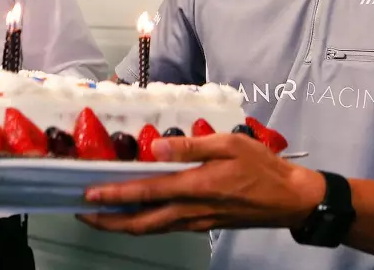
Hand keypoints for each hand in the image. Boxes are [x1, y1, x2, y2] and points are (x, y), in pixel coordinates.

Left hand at [76, 133, 323, 234]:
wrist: (290, 200)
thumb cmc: (262, 167)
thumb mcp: (230, 144)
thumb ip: (192, 146)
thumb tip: (156, 149)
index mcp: (195, 187)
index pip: (145, 193)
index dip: (114, 195)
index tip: (88, 193)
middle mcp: (190, 210)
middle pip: (139, 223)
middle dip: (108, 220)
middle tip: (83, 212)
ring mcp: (195, 221)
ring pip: (151, 228)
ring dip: (122, 224)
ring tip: (101, 215)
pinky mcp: (202, 224)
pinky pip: (166, 227)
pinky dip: (144, 222)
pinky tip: (137, 212)